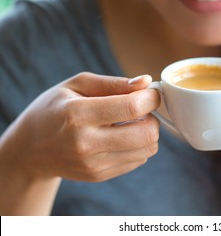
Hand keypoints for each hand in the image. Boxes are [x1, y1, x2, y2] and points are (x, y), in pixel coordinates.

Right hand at [1, 72, 160, 182]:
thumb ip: (113, 83)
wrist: (30, 149)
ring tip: (130, 123)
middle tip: (141, 110)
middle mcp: (86, 143)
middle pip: (146, 134)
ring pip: (147, 150)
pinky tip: (121, 137)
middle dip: (152, 117)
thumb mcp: (77, 85)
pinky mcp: (99, 175)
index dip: (151, 98)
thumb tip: (145, 82)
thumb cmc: (55, 109)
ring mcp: (94, 163)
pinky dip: (138, 146)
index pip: (132, 107)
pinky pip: (138, 160)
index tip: (151, 93)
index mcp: (78, 114)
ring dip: (147, 133)